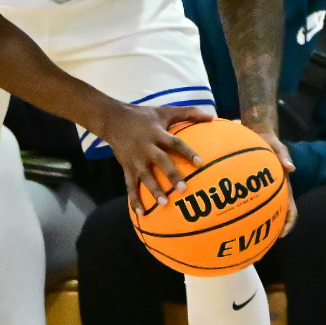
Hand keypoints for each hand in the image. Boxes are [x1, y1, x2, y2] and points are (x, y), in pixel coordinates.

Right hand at [92, 103, 212, 211]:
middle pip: (161, 161)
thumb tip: (212, 117)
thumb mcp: (165, 111)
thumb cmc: (144, 116)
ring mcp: (136, 159)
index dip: (187, 153)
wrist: (113, 119)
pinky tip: (142, 213)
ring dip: (154, 189)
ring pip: (145, 176)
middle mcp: (147, 147)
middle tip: (183, 189)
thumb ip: (189, 113)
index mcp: (157, 133)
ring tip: (163, 203)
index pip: (175, 143)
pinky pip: (130, 185)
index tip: (200, 163)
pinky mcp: (127, 167)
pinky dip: (135, 200)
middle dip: (171, 175)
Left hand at [250, 125, 299, 236]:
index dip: (289, 223)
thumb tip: (291, 168)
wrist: (259, 136)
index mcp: (285, 187)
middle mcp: (275, 192)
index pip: (292, 210)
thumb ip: (284, 156)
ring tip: (244, 235)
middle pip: (277, 216)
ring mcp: (264, 191)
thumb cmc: (270, 143)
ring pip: (263, 211)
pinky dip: (242, 210)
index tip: (282, 234)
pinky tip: (228, 215)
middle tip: (261, 241)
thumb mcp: (278, 147)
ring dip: (258, 223)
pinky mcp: (252, 187)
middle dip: (271, 229)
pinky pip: (248, 201)